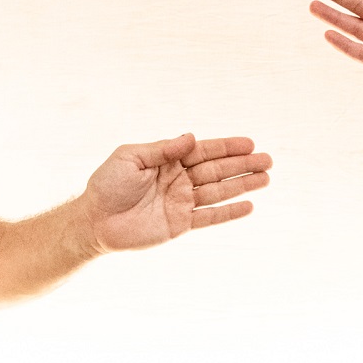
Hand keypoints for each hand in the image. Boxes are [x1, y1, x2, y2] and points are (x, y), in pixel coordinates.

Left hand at [82, 134, 271, 252]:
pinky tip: (248, 206)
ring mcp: (181, 202)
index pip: (204, 151)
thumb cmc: (107, 184)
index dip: (227, 147)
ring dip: (243, 185)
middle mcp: (179, 180)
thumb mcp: (131, 157)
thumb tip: (191, 137)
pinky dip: (229, 213)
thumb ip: (163, 149)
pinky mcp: (180, 224)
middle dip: (243, 165)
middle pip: (218, 170)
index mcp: (168, 161)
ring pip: (219, 192)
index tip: (250, 143)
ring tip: (266, 179)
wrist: (95, 221)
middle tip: (268, 160)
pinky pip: (210, 217)